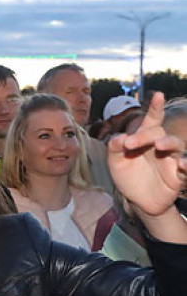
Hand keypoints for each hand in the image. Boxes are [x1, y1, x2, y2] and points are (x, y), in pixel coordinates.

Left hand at [109, 92, 186, 216]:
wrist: (136, 200)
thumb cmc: (128, 176)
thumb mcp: (116, 162)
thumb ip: (115, 148)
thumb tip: (120, 137)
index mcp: (145, 139)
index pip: (151, 121)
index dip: (155, 108)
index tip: (158, 95)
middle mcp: (160, 145)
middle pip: (157, 133)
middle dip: (144, 136)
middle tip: (129, 144)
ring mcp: (171, 159)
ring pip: (176, 145)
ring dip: (169, 143)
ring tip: (159, 145)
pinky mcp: (178, 174)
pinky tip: (182, 164)